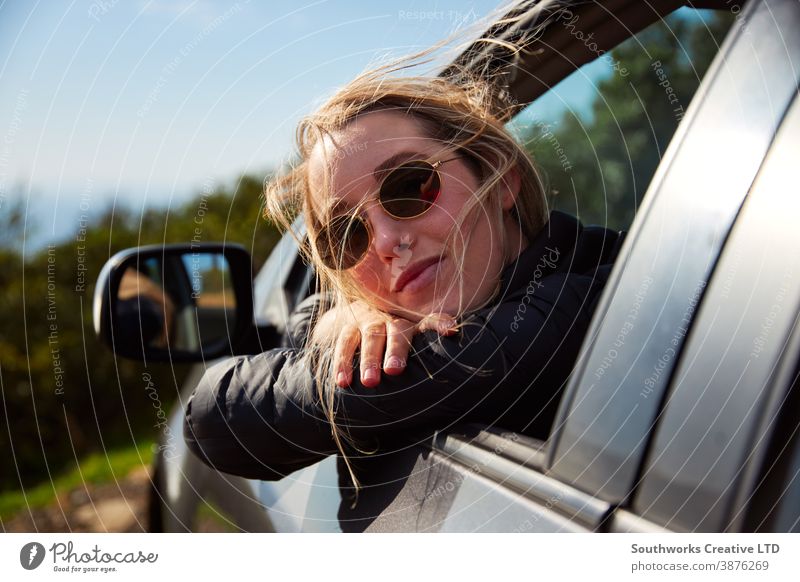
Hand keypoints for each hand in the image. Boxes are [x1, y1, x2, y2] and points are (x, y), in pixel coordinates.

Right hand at [311, 301, 456, 387]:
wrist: (359, 311)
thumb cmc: (395, 332)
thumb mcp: (413, 332)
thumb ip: (430, 337)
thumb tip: (454, 337)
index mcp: (411, 320)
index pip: (429, 319)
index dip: (439, 323)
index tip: (450, 330)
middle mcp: (390, 317)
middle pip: (396, 331)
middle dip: (396, 350)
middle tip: (395, 370)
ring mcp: (367, 321)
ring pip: (369, 337)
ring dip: (368, 360)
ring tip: (369, 382)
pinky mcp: (347, 328)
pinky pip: (344, 344)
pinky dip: (342, 363)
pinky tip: (342, 382)